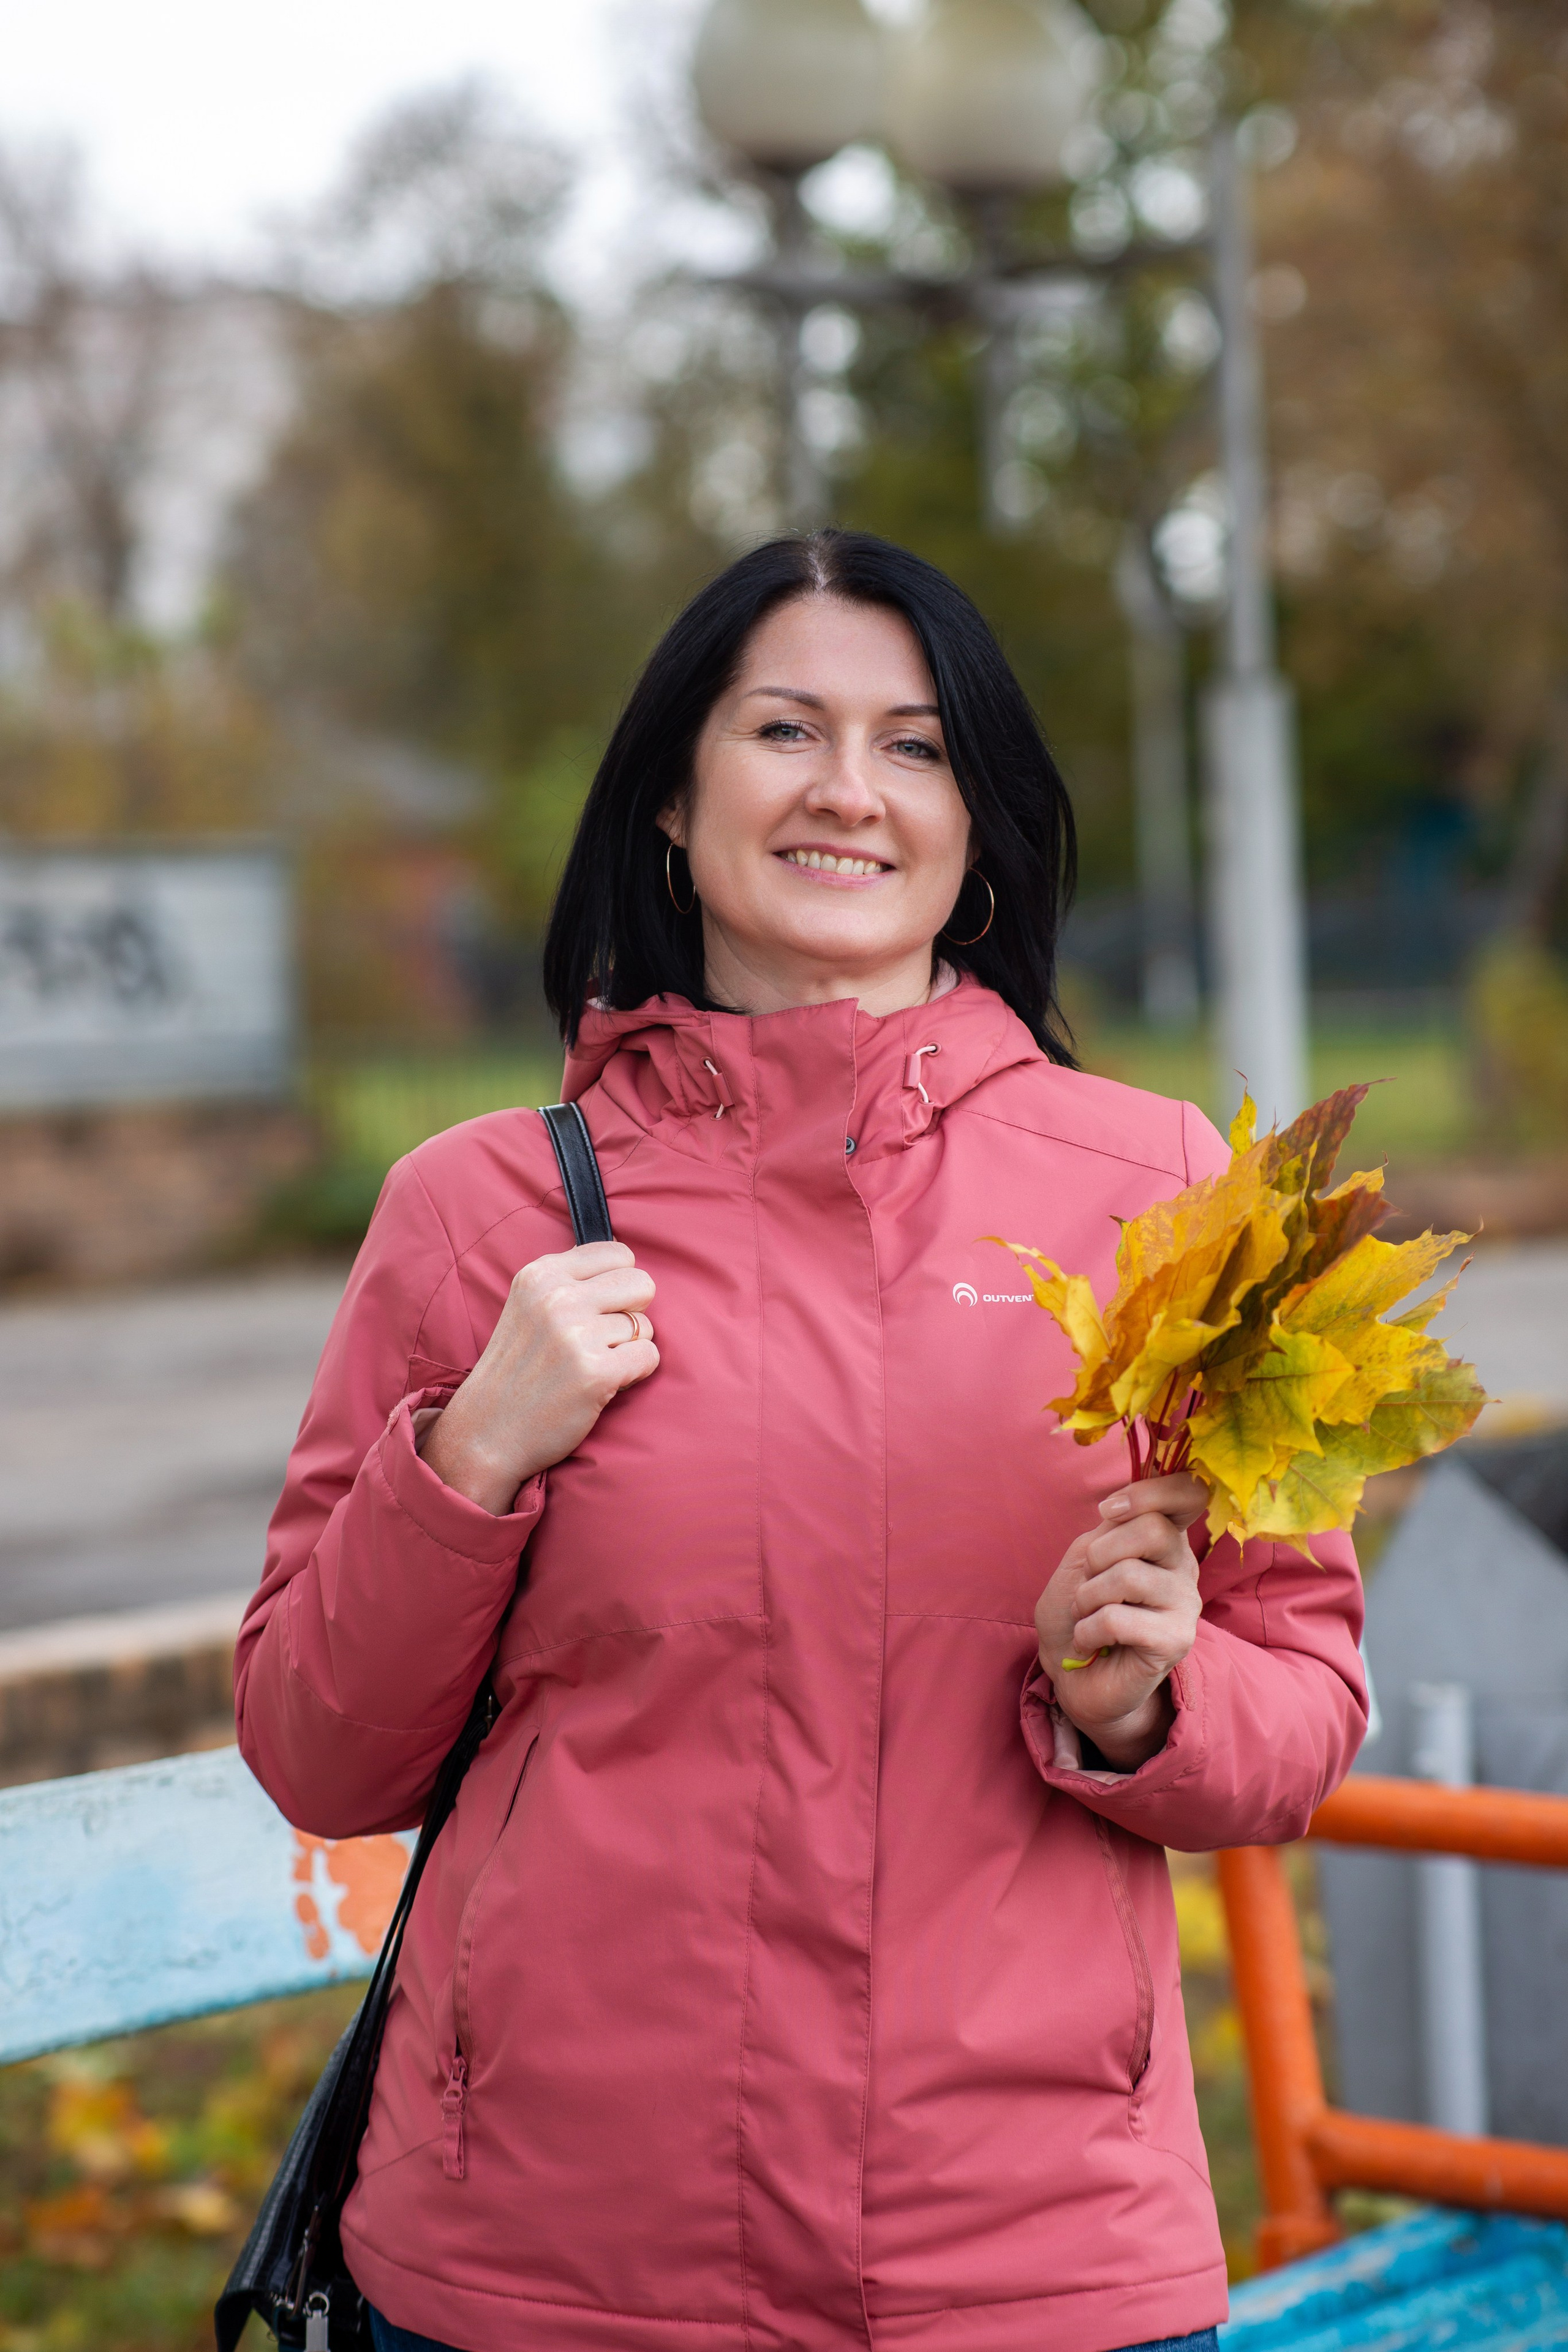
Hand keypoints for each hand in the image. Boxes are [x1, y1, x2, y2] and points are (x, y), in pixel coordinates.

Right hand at [420, 1242, 657, 1513]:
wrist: (485, 1434)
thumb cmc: (516, 1372)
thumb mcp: (528, 1307)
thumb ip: (570, 1283)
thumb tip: (628, 1266)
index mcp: (540, 1275)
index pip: (618, 1253)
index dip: (619, 1284)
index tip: (600, 1309)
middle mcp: (557, 1299)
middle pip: (641, 1284)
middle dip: (633, 1313)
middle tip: (603, 1339)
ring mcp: (576, 1335)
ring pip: (644, 1326)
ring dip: (627, 1349)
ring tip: (589, 1366)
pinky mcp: (595, 1373)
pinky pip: (649, 1357)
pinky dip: (634, 1373)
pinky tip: (602, 1383)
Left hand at [1034, 1472, 1205, 1770]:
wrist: (1071, 1676)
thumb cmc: (1076, 1611)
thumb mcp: (1083, 1557)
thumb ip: (1109, 1528)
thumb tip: (1122, 1509)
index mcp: (1163, 1537)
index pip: (1188, 1493)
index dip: (1150, 1491)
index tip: (1109, 1511)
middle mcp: (1182, 1566)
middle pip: (1154, 1529)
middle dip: (1100, 1553)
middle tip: (1088, 1582)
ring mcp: (1185, 1605)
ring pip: (1130, 1575)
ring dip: (1087, 1597)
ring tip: (1085, 1616)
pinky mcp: (1176, 1641)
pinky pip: (1119, 1619)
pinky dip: (1088, 1630)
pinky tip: (1090, 1643)